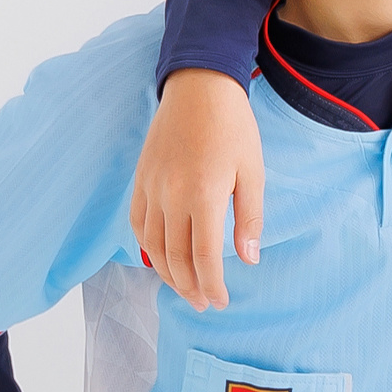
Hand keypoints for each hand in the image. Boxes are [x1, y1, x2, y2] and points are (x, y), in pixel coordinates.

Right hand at [132, 70, 266, 308]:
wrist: (198, 88)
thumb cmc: (233, 128)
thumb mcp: (253, 172)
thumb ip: (249, 218)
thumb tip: (249, 258)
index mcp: (202, 195)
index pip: (204, 256)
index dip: (212, 284)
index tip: (220, 302)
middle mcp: (170, 195)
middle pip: (174, 257)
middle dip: (190, 287)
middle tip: (205, 303)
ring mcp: (150, 187)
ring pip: (152, 245)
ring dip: (167, 273)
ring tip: (185, 289)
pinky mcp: (140, 179)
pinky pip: (138, 223)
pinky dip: (147, 247)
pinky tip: (160, 259)